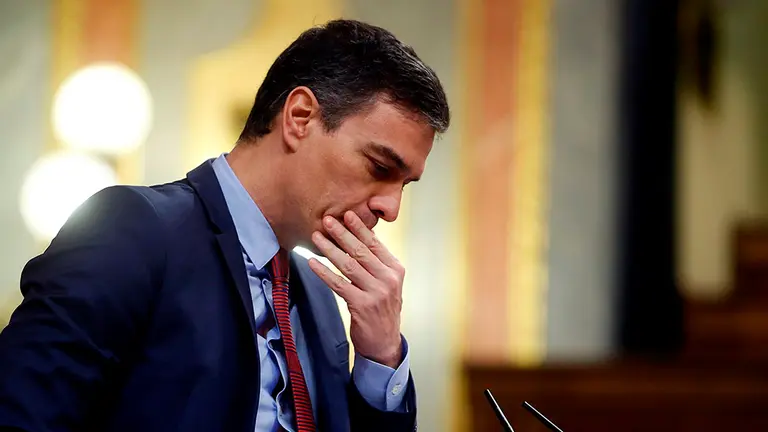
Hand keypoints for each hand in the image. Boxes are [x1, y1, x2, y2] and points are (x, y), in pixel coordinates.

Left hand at [308, 211, 403, 368]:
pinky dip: (324, 272)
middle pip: (361, 251)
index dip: (360, 228)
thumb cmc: (382, 310)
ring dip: (330, 249)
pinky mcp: (361, 305)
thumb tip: (358, 238)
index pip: (375, 244)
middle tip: (327, 220)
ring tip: (316, 236)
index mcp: (395, 270)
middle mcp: (388, 279)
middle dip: (342, 234)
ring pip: (348, 265)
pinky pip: (338, 284)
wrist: (385, 343)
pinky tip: (312, 263)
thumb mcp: (387, 284)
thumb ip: (377, 264)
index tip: (347, 214)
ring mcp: (376, 293)